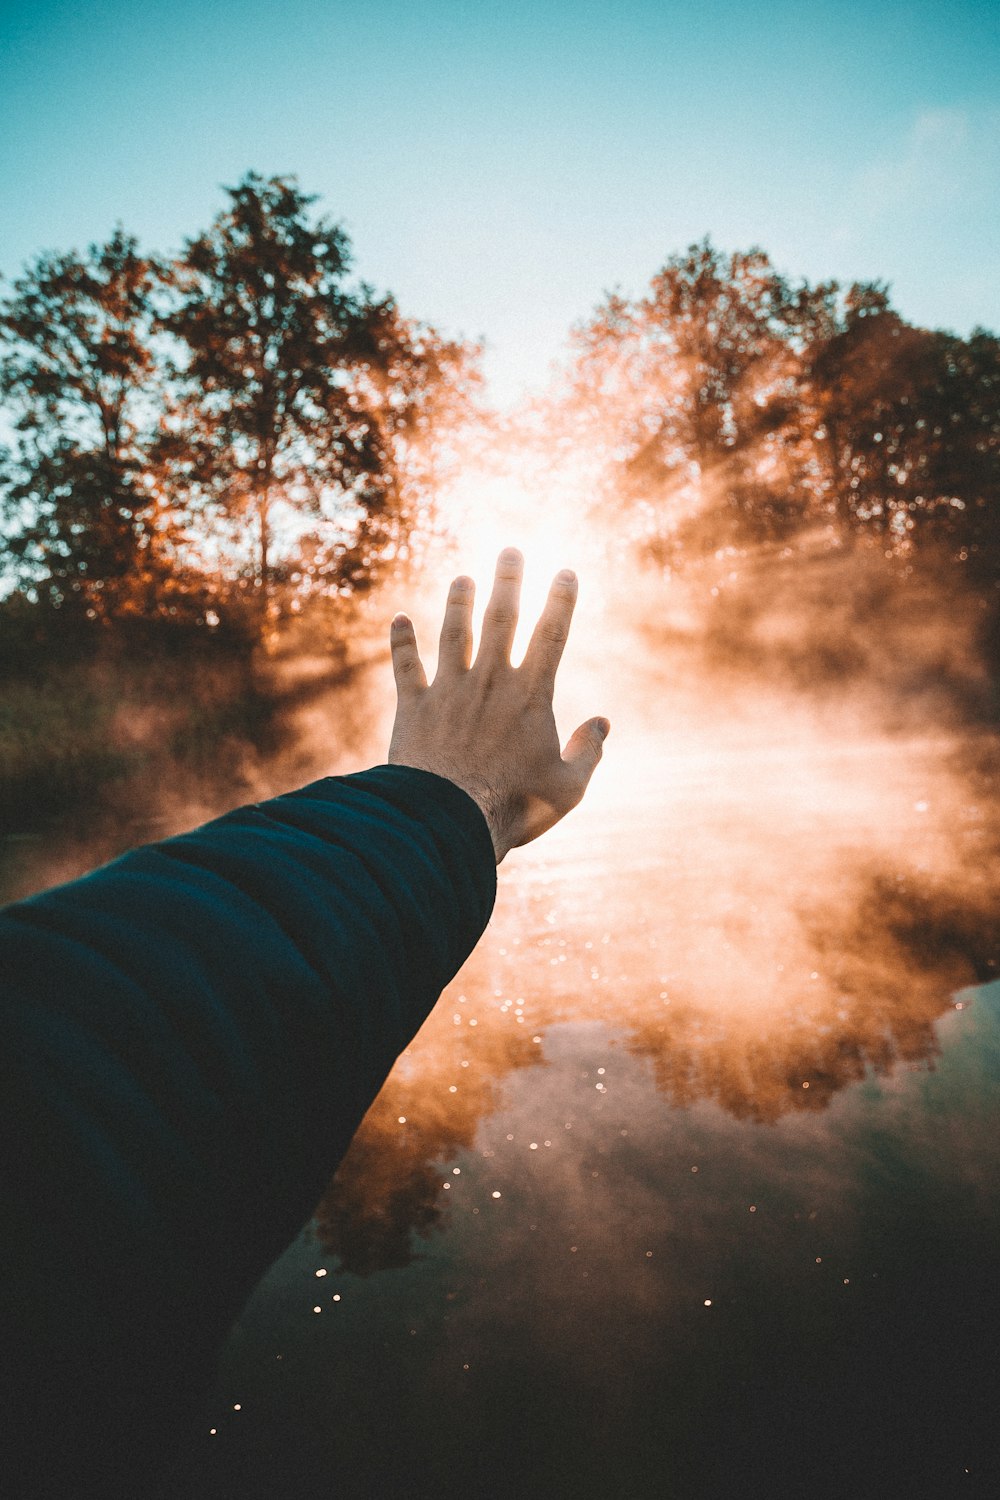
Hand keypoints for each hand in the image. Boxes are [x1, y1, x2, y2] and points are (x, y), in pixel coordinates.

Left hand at [387, 548, 609, 862]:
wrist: (448, 820)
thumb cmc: (514, 807)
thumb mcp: (568, 788)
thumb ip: (589, 753)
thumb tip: (603, 724)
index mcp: (531, 696)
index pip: (551, 635)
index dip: (560, 601)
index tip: (565, 571)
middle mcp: (489, 682)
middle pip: (500, 619)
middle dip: (507, 581)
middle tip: (509, 550)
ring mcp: (448, 690)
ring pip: (454, 634)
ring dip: (458, 603)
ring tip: (462, 578)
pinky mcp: (413, 707)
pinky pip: (406, 666)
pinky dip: (402, 642)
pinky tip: (399, 620)